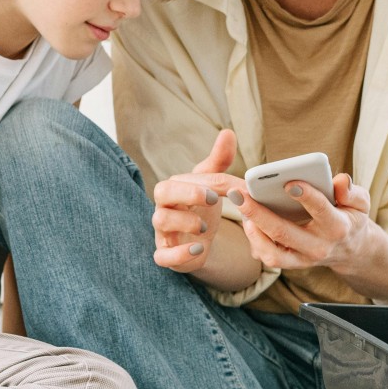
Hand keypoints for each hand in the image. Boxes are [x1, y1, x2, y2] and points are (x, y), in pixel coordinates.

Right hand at [151, 129, 242, 272]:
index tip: (224, 187)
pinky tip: (198, 248)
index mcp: (173, 188)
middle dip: (186, 194)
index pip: (179, 180)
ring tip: (205, 227)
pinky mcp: (165, 255)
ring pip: (159, 222)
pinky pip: (162, 256)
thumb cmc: (200, 208)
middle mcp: (163, 207)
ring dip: (184, 222)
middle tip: (213, 200)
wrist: (198, 241)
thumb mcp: (210, 185)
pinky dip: (179, 254)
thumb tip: (228, 132)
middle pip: (161, 193)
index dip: (200, 182)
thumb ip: (219, 161)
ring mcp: (162, 232)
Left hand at [235, 172, 374, 270]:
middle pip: (284, 232)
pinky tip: (247, 219)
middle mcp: (319, 246)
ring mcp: (303, 258)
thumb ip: (351, 191)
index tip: (289, 182)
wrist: (351, 250)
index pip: (322, 211)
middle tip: (238, 192)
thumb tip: (339, 181)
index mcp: (337, 227)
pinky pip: (269, 257)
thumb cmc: (350, 217)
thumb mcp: (360, 202)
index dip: (307, 197)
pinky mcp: (291, 263)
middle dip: (258, 212)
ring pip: (272, 252)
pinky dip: (255, 240)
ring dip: (252, 230)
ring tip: (240, 206)